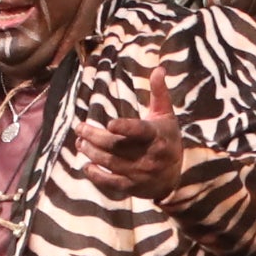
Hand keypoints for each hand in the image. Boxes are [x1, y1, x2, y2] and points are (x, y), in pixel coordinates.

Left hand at [75, 55, 191, 202]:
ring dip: (91, 152)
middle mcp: (149, 156)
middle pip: (116, 146)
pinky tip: (86, 166)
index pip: (140, 132)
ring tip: (80, 142)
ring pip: (110, 163)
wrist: (176, 175)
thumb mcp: (166, 115)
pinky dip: (97, 176)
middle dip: (94, 136)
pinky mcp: (133, 187)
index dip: (126, 128)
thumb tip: (159, 68)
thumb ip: (159, 93)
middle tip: (79, 128)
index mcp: (157, 136)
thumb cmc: (167, 138)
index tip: (109, 123)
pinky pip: (111, 183)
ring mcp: (140, 174)